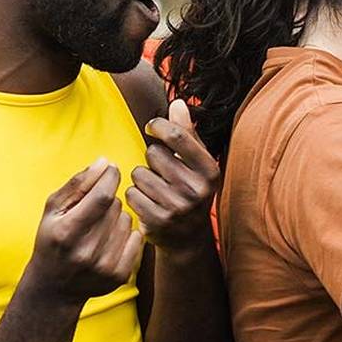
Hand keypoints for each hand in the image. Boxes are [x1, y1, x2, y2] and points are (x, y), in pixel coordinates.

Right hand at [23, 158, 143, 305]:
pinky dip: (127, 233)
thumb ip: (77, 184)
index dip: (110, 176)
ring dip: (116, 216)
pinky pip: (137, 237)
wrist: (55, 287)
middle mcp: (87, 252)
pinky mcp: (120, 276)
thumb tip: (104, 163)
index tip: (110, 169)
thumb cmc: (52, 239)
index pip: (101, 196)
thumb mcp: (53, 209)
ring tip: (99, 226)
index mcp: (67, 232)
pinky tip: (110, 239)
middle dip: (108, 198)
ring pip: (127, 220)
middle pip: (114, 206)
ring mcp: (105, 267)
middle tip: (94, 208)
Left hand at [127, 100, 219, 249]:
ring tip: (155, 188)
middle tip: (161, 172)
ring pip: (139, 173)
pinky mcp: (158, 220)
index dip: (159, 126)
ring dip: (141, 178)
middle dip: (151, 159)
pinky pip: (131, 193)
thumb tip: (179, 103)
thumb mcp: (196, 163)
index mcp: (209, 170)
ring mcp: (178, 207)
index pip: (177, 135)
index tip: (152, 127)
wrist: (187, 238)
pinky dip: (134, 195)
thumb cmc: (189, 190)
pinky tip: (147, 202)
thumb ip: (187, 132)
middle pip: (154, 154)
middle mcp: (197, 189)